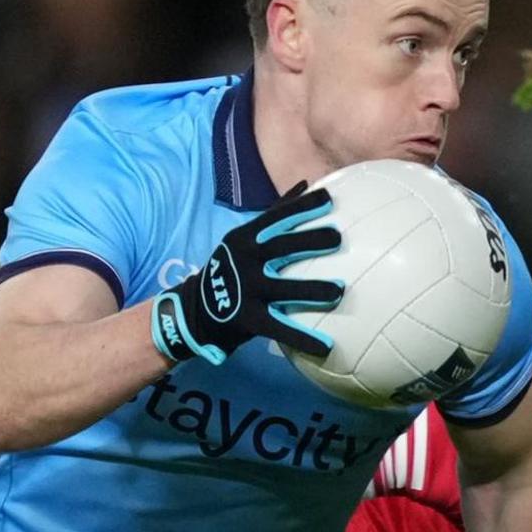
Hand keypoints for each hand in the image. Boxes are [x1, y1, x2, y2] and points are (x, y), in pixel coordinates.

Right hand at [151, 182, 342, 364]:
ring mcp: (245, 290)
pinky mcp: (247, 319)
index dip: (302, 207)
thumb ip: (276, 213)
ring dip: (311, 289)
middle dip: (309, 241)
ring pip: (283, 288)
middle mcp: (245, 260)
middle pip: (281, 248)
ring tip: (339, 290)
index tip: (329, 198)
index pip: (277, 217)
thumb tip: (305, 184)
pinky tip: (326, 347)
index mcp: (246, 237)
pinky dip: (303, 339)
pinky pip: (280, 329)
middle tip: (338, 238)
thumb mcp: (245, 237)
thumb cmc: (231, 267)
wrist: (193, 308)